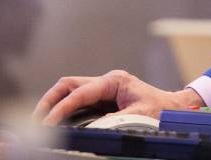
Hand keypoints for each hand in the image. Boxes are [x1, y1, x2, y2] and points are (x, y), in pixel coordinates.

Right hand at [32, 69, 203, 125]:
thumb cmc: (160, 110)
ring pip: (70, 90)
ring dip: (54, 103)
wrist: (174, 108)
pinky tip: (56, 121)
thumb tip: (91, 130)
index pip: (79, 93)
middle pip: (68, 85)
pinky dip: (64, 109)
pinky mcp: (102, 98)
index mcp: (114, 81)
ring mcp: (103, 88)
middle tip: (36, 121)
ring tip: (40, 122)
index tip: (48, 125)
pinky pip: (77, 100)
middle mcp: (106, 81)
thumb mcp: (139, 117)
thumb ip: (115, 122)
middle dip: (49, 101)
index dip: (61, 109)